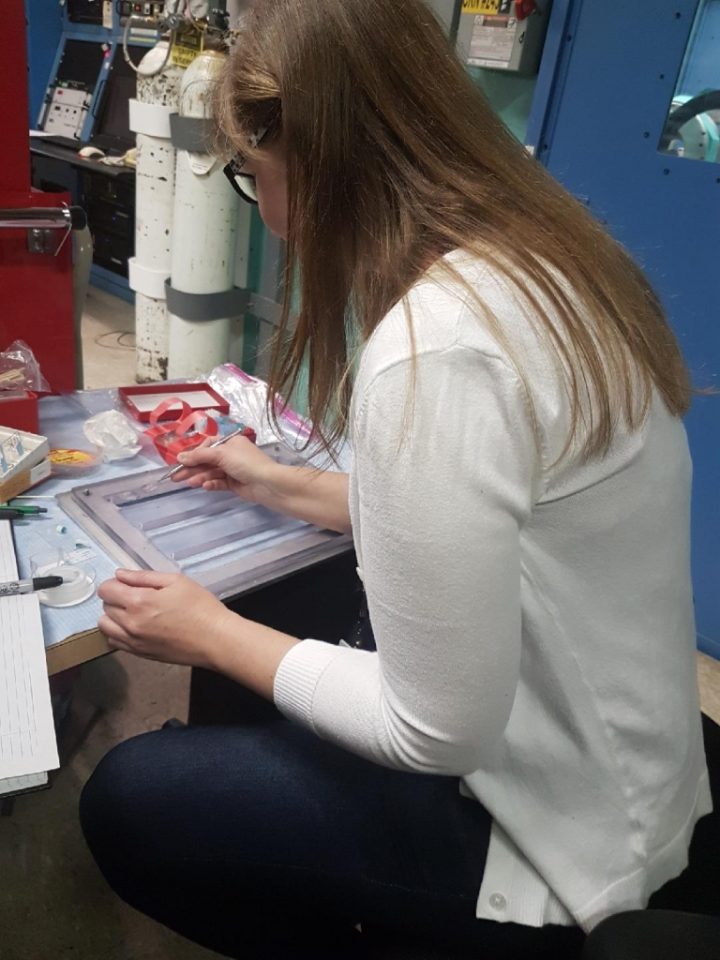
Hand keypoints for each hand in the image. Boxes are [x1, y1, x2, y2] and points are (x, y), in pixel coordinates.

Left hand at [98, 569, 236, 668]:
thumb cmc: (201, 608)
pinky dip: (118, 632)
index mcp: (139, 601)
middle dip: (115, 598)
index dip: (114, 583)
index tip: (126, 583)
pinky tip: (135, 627)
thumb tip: (120, 574)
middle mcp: (131, 623)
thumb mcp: (176, 581)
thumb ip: (144, 577)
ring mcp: (134, 641)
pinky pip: (114, 642)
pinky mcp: (140, 654)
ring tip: (133, 612)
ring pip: (105, 626)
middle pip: (104, 607)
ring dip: (113, 616)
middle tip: (136, 596)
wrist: (215, 639)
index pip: (106, 590)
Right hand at [171, 435, 278, 503]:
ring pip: (212, 473)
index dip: (194, 453)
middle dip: (192, 468)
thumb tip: (180, 456)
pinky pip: (219, 483)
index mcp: (230, 442)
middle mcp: (231, 455)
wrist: (267, 483)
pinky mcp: (234, 484)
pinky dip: (212, 484)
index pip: (207, 446)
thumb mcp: (221, 454)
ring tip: (190, 483)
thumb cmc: (245, 463)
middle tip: (175, 477)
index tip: (181, 461)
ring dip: (201, 477)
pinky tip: (205, 486)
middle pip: (207, 461)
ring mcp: (233, 470)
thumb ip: (200, 455)